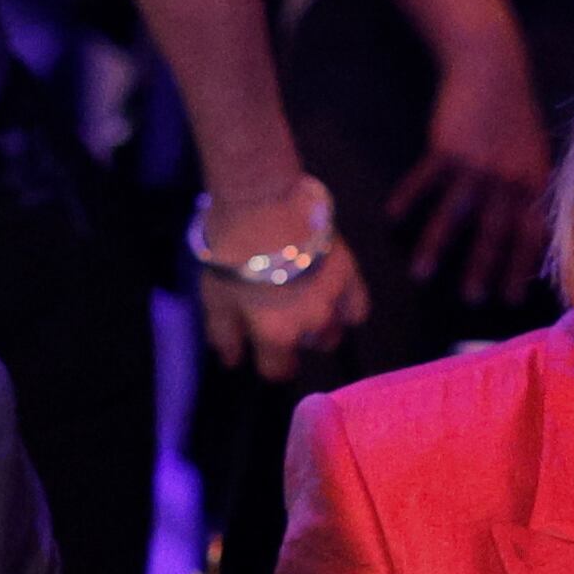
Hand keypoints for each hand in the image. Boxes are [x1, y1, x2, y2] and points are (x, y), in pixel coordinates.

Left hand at [195, 182, 370, 379]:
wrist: (261, 203)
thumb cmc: (231, 251)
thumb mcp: (216, 296)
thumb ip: (226, 334)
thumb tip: (234, 361)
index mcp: (275, 334)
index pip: (279, 370)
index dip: (271, 362)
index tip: (266, 348)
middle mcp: (309, 324)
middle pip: (309, 347)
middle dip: (296, 338)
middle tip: (281, 312)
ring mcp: (333, 300)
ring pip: (334, 331)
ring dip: (321, 324)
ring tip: (304, 299)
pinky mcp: (349, 274)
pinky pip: (357, 308)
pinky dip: (347, 308)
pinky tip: (332, 296)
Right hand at [389, 46, 552, 306]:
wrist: (493, 67)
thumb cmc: (513, 113)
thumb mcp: (534, 152)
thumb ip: (530, 190)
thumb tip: (530, 232)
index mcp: (534, 181)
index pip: (531, 233)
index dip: (521, 266)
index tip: (511, 298)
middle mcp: (508, 178)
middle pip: (494, 232)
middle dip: (482, 268)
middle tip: (471, 300)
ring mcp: (476, 164)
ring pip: (454, 215)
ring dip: (437, 246)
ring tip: (422, 275)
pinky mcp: (446, 148)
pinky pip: (425, 182)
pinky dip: (407, 199)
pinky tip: (393, 218)